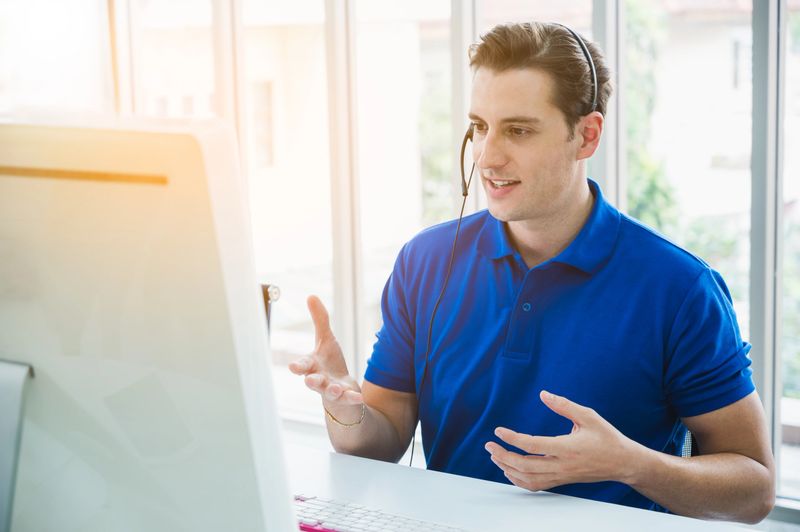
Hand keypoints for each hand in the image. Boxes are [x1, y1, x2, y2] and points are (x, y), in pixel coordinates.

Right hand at [288, 296, 362, 414]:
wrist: (341, 391)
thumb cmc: (329, 363)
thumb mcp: (326, 339)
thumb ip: (319, 320)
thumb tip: (311, 296)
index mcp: (312, 366)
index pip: (303, 365)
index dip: (298, 366)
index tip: (293, 366)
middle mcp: (319, 380)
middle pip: (313, 382)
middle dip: (311, 381)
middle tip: (309, 380)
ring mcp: (331, 391)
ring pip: (329, 392)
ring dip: (331, 390)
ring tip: (335, 389)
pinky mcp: (345, 398)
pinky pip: (348, 399)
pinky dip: (352, 398)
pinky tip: (359, 397)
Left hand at [485, 390, 638, 490]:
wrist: (623, 463)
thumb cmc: (607, 438)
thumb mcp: (588, 416)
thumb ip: (564, 405)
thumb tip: (543, 394)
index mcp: (567, 448)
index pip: (532, 445)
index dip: (512, 438)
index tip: (499, 430)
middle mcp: (562, 465)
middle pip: (525, 465)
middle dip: (503, 455)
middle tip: (489, 445)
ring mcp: (561, 476)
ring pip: (528, 479)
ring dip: (508, 469)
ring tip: (495, 456)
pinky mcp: (562, 481)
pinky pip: (536, 485)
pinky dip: (519, 480)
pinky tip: (510, 471)